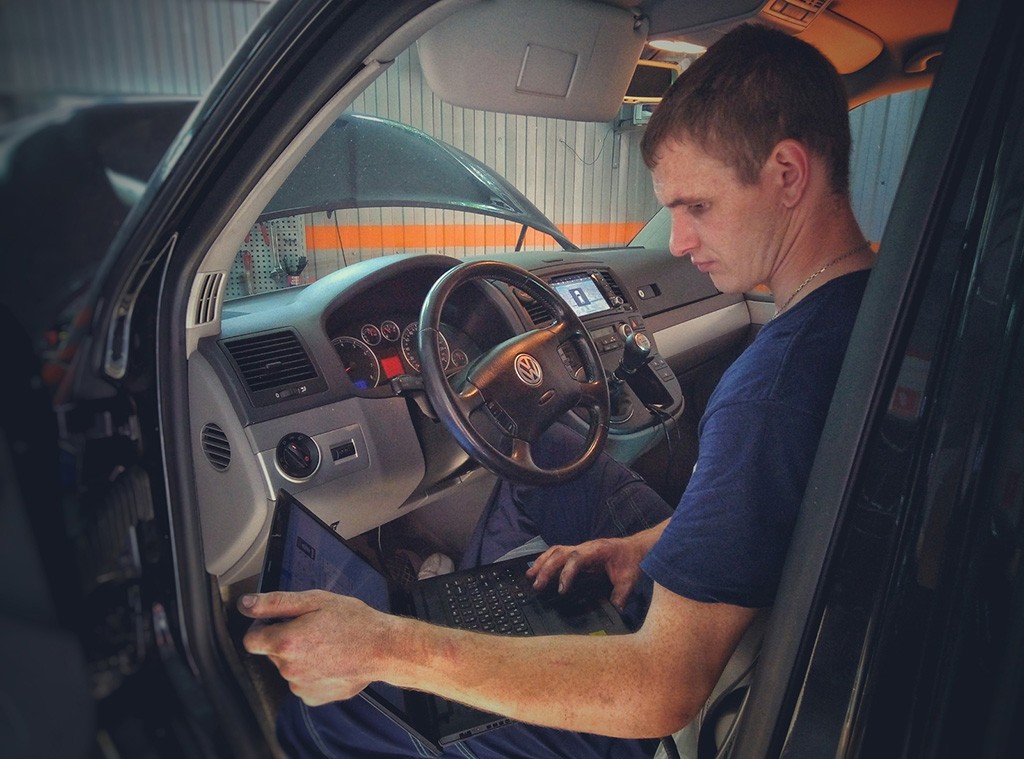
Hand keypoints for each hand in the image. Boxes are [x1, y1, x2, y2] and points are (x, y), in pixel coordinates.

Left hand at [238, 590, 391, 705]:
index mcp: (286, 642)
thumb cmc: (354, 621)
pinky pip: (302, 683)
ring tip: (327, 645)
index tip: (281, 622)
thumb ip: (275, 603)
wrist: (383, 649)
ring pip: (289, 668)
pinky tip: (330, 662)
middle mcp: (289, 669)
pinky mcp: (313, 698)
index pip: (251, 640)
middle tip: (314, 629)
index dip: (263, 628)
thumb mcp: (316, 600)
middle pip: (273, 653)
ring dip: (300, 657)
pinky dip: (312, 673)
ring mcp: (300, 687)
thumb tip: (246, 604)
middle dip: (286, 640)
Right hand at [526, 535, 648, 610]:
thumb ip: (621, 595)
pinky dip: (546, 560)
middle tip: (537, 586)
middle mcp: (585, 547)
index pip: (576, 558)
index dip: (566, 573)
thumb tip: (614, 612)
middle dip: (547, 569)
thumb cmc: (632, 560)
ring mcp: (581, 548)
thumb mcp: (630, 579)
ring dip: (542, 562)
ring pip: (556, 551)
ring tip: (530, 576)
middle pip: (560, 553)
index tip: (560, 590)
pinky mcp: (579, 553)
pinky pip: (558, 553)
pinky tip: (538, 569)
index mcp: (597, 550)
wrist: (637, 548)